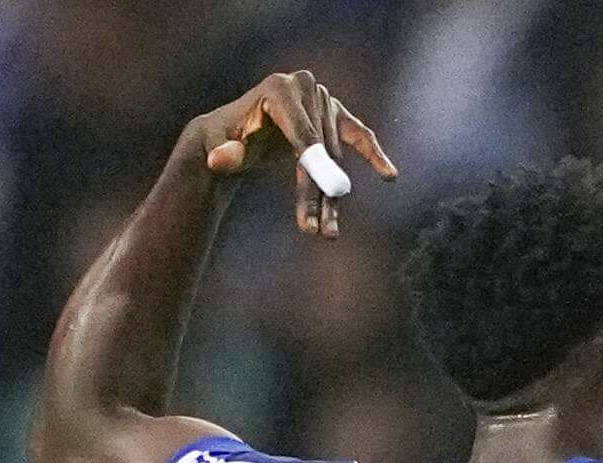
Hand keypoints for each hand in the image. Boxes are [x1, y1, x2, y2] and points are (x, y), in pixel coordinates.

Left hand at [188, 70, 394, 236]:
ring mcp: (321, 100)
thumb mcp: (213, 147)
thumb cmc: (221, 140)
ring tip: (326, 234)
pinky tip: (389, 175)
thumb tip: (224, 160)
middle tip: (318, 233)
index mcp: (279, 89)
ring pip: (333, 156)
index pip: (304, 133)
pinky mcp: (332, 114)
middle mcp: (305, 88)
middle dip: (319, 193)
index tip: (328, 191)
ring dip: (331, 197)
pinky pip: (358, 134)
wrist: (230, 133)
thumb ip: (220, 153)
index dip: (314, 164)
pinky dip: (373, 154)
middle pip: (320, 150)